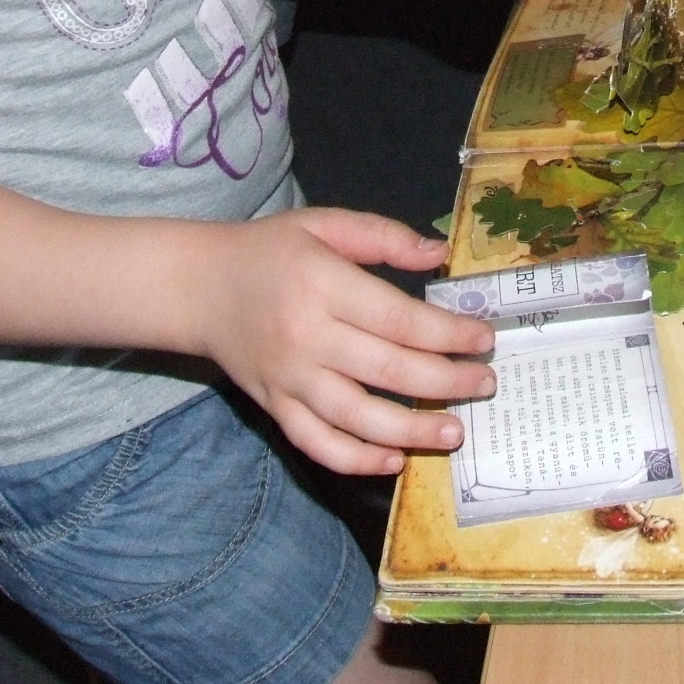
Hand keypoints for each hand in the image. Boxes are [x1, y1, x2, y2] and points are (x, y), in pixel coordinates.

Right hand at [197, 209, 498, 475]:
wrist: (199, 286)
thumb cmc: (270, 251)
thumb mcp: (324, 224)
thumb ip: (383, 236)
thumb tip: (441, 253)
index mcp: (322, 283)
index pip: (398, 318)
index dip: (448, 333)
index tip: (483, 339)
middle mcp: (305, 336)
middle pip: (386, 369)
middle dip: (445, 382)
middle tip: (484, 385)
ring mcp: (288, 379)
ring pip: (356, 417)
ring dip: (410, 430)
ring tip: (453, 432)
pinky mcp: (273, 407)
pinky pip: (317, 443)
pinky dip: (356, 459)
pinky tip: (393, 460)